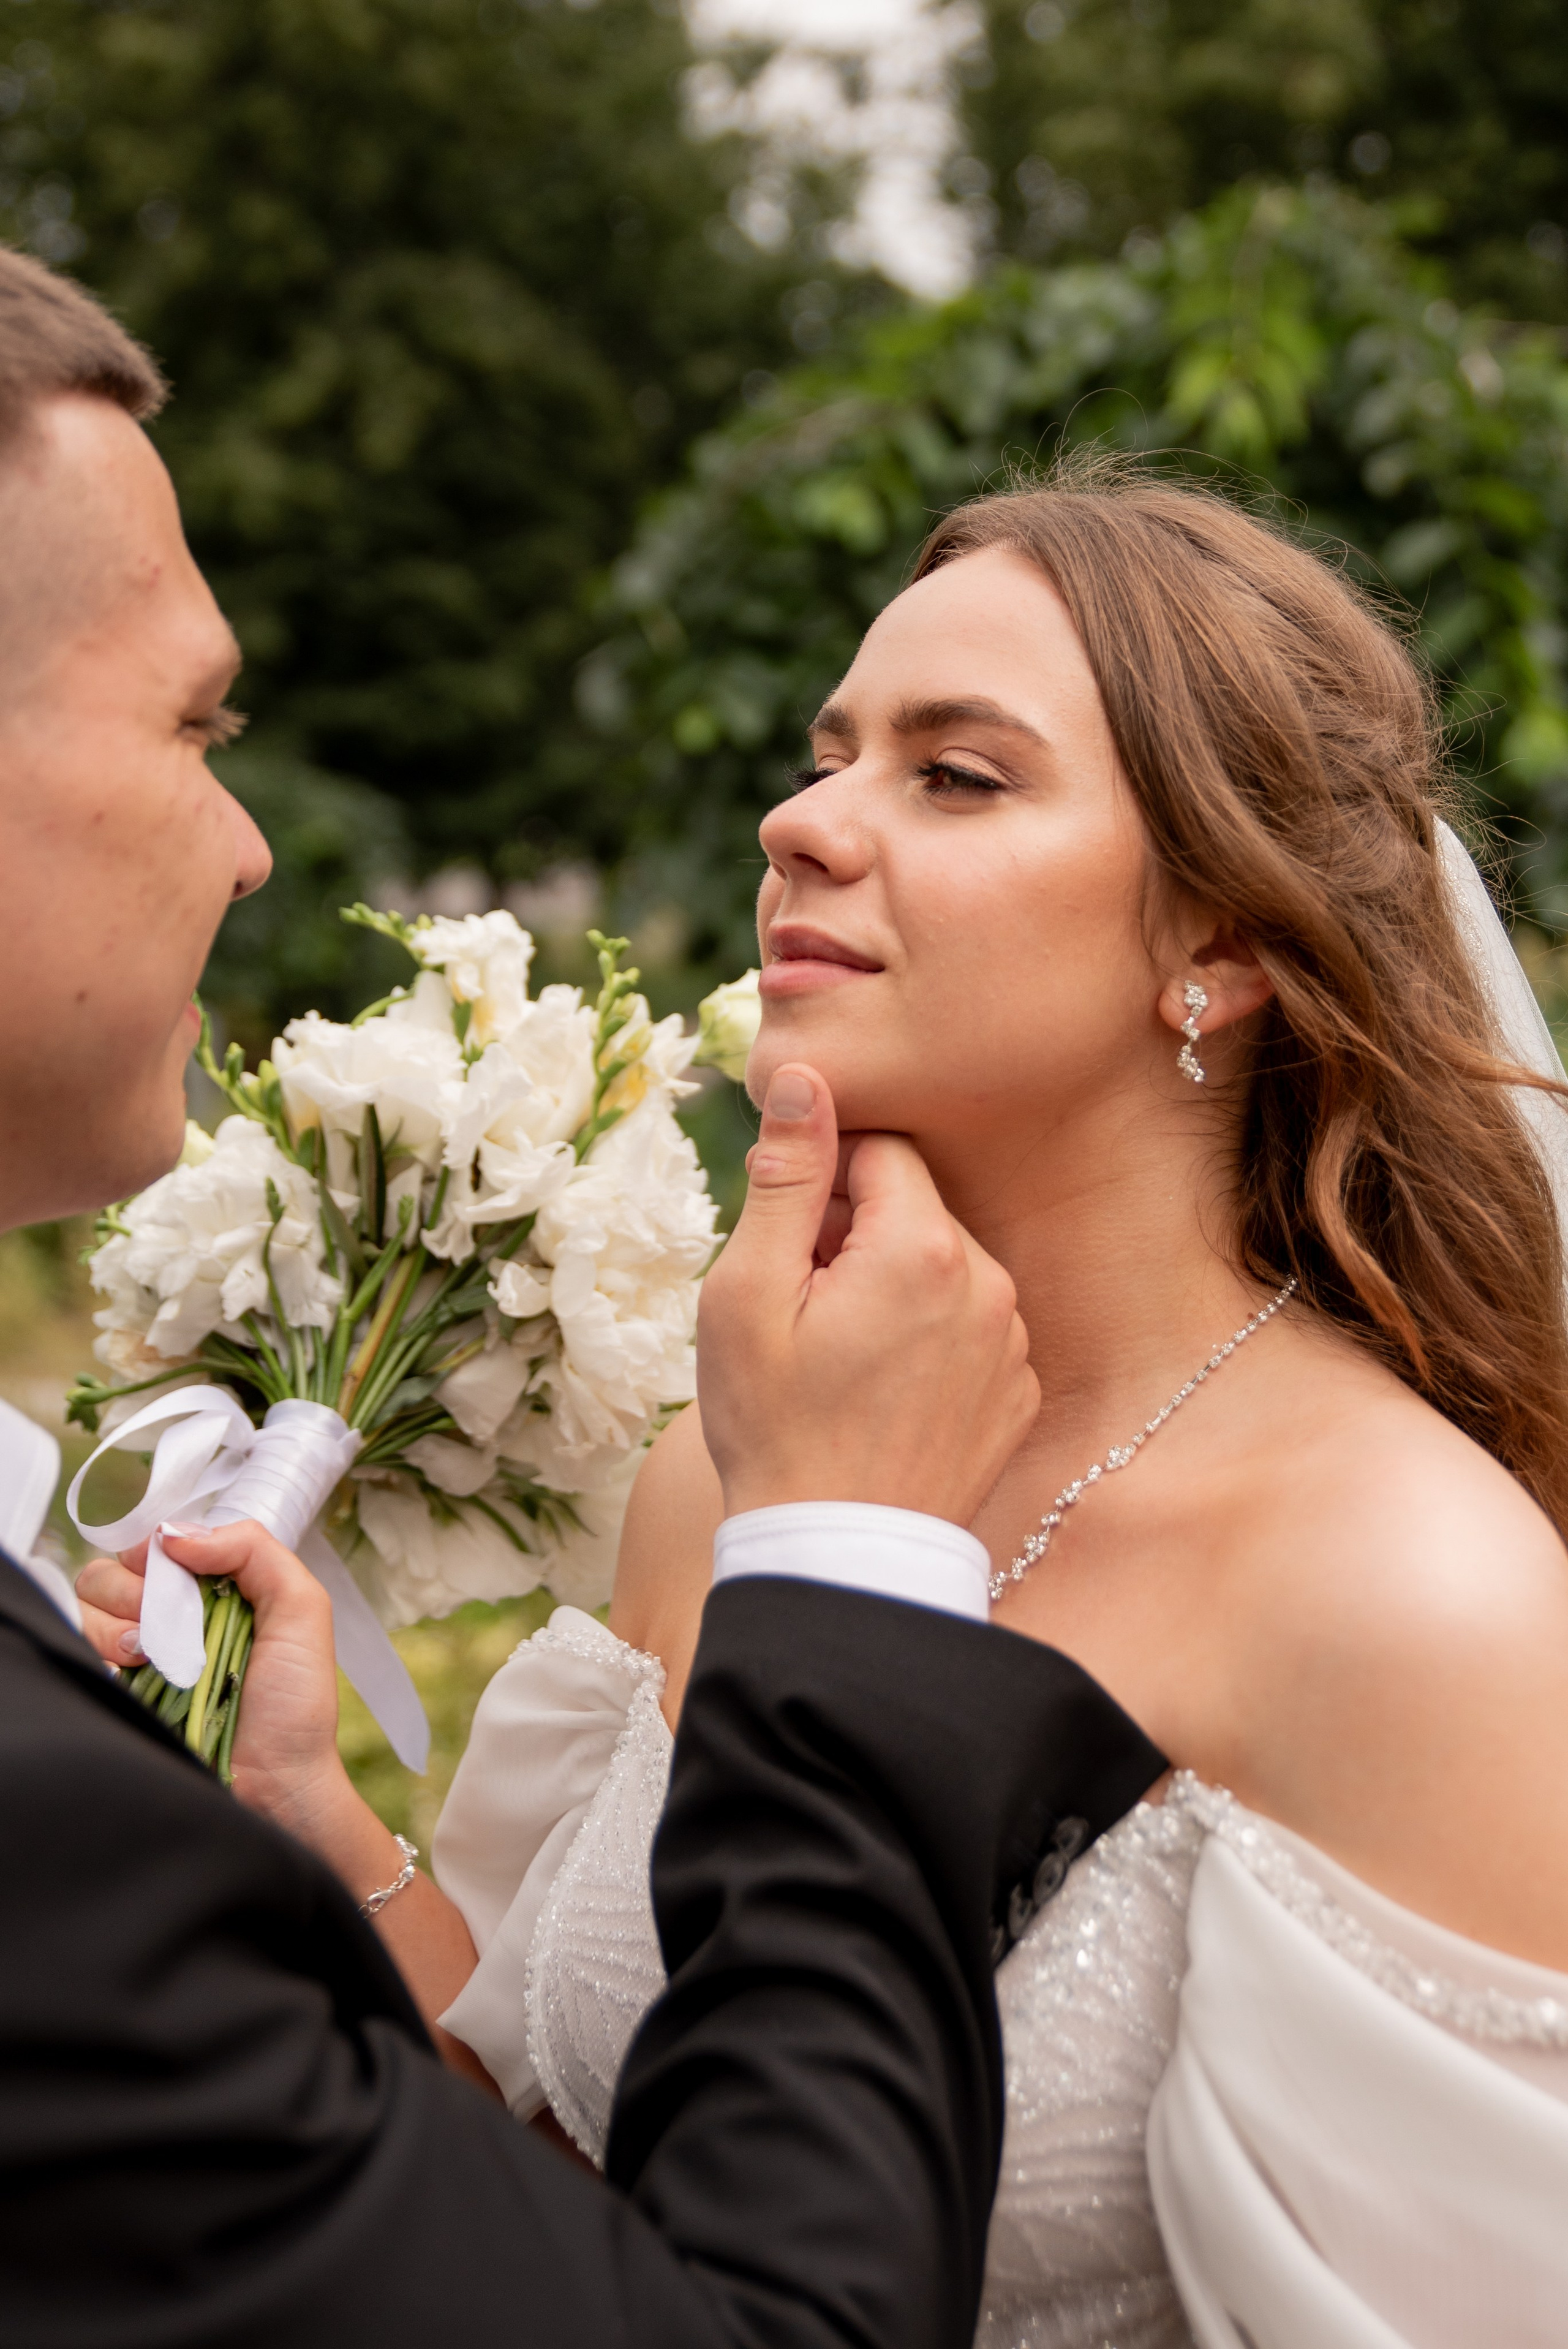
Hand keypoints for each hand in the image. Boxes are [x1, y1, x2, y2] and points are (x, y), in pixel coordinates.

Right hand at [77, 1520, 350, 1841]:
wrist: (276, 1785)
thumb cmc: (295, 1704)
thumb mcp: (301, 1608)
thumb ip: (253, 1549)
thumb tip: (175, 1534)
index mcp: (214, 1590)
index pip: (159, 1545)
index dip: (157, 1551)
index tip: (172, 1572)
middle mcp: (172, 1617)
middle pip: (112, 1570)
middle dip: (134, 1588)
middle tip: (166, 1621)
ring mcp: (139, 1656)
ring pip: (88, 1605)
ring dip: (117, 1621)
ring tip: (151, 1652)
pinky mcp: (118, 1691)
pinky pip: (80, 1648)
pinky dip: (102, 1651)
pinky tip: (136, 1669)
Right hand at [697, 1063, 1038, 1522]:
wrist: (838, 1559)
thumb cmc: (776, 1428)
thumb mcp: (748, 1293)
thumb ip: (785, 1175)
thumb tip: (802, 1076)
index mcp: (926, 1250)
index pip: (880, 1149)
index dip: (820, 1182)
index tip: (785, 1237)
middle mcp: (992, 1286)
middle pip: (913, 1209)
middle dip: (851, 1236)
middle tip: (796, 1308)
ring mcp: (1013, 1344)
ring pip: (940, 1269)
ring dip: (887, 1287)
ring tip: (834, 1358)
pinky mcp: (1018, 1393)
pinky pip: (967, 1328)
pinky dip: (923, 1340)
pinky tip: (876, 1394)